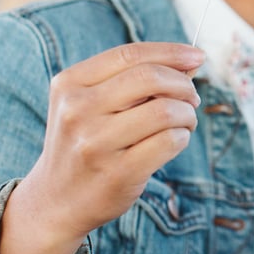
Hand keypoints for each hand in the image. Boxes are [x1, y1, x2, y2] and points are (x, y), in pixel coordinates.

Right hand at [0, 42, 203, 253]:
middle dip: (183, 85)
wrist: (56, 200)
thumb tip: (189, 61)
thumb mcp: (90, 104)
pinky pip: (169, 141)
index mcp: (70, 84)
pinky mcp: (117, 172)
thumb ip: (131, 79)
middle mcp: (77, 110)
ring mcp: (95, 143)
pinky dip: (182, 137)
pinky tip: (176, 141)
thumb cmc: (86, 143)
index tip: (197, 56)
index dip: (170, 52)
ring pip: (165, 110)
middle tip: (192, 99)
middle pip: (150, 78)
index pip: (129, 54)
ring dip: (187, 114)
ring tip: (184, 123)